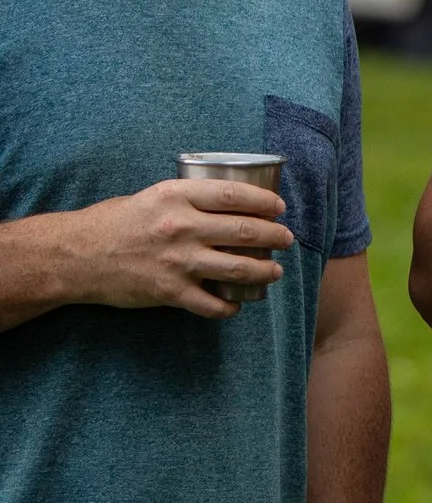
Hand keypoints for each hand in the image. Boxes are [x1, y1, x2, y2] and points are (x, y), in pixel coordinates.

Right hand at [62, 180, 292, 318]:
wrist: (75, 256)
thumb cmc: (115, 223)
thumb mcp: (153, 197)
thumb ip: (189, 200)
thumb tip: (231, 204)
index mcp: (176, 196)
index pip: (233, 195)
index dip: (264, 202)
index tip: (279, 208)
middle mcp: (180, 227)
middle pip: (245, 231)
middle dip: (275, 236)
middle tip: (286, 239)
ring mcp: (176, 261)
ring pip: (238, 268)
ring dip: (265, 270)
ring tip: (274, 270)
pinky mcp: (169, 291)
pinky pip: (212, 304)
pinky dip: (229, 307)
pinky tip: (236, 303)